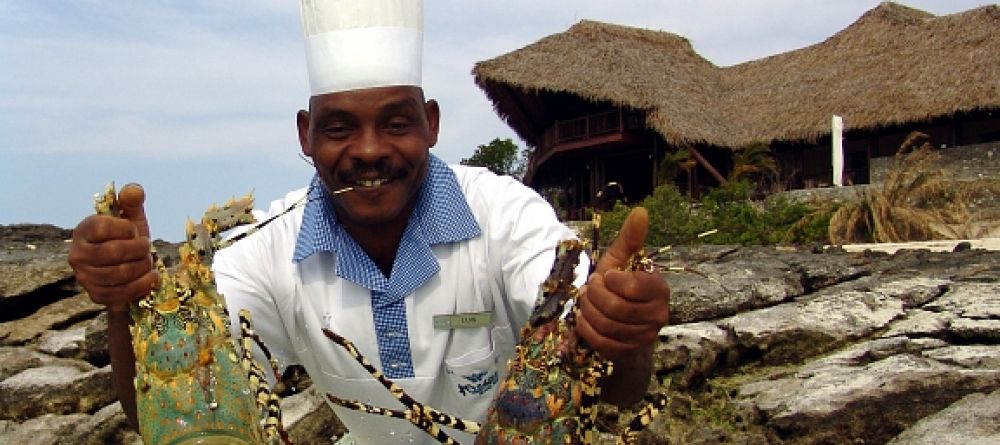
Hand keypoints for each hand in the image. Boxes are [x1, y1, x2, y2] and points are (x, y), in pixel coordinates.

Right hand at [68, 183, 157, 311]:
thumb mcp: (131, 218)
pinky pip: (123, 293)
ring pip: (120, 274)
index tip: (133, 230)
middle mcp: (77, 255)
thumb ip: (131, 201)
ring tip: (148, 261)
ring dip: (143, 266)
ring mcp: (85, 277)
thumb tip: (134, 189)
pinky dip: (144, 284)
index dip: (126, 229)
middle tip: (147, 247)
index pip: (103, 227)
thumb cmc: (126, 239)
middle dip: (139, 249)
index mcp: (83, 230)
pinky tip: (151, 276)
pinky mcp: (97, 296)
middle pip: (114, 252)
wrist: (124, 269)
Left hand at [575, 207, 669, 361]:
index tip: (605, 276)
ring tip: (586, 302)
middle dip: (594, 296)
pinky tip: (584, 318)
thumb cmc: (619, 286)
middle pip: (615, 308)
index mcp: (659, 289)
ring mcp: (644, 337)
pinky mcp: (628, 352)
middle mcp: (658, 315)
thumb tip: (641, 210)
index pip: (632, 287)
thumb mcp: (621, 261)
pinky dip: (585, 328)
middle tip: (589, 289)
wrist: (618, 321)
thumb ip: (630, 238)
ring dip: (587, 311)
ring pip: (606, 325)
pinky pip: (601, 341)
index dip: (610, 280)